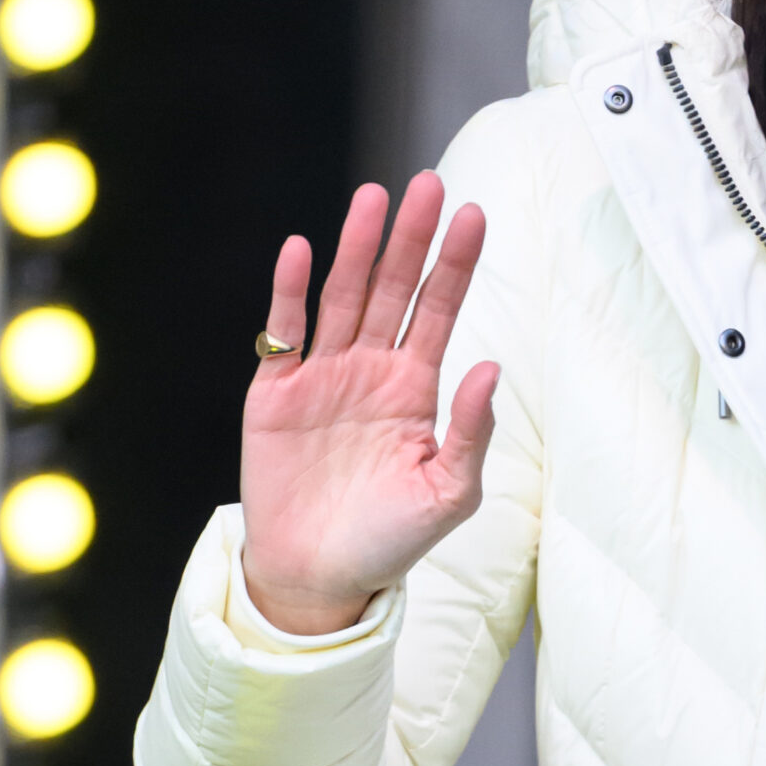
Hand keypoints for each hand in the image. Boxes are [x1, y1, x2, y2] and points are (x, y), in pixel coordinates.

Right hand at [240, 175, 496, 634]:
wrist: (319, 579)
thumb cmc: (391, 540)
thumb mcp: (450, 492)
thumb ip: (472, 430)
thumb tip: (490, 366)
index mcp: (417, 387)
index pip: (440, 310)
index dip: (456, 263)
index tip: (475, 213)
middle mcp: (373, 370)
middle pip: (394, 289)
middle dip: (412, 238)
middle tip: (429, 185)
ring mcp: (323, 377)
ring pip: (342, 298)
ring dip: (358, 249)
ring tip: (374, 199)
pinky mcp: (275, 396)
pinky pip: (283, 335)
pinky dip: (287, 293)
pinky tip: (300, 249)